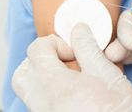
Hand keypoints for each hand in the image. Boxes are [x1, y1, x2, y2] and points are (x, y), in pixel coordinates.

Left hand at [12, 23, 131, 111]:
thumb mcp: (108, 75)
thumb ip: (89, 49)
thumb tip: (79, 29)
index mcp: (55, 84)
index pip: (36, 50)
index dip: (56, 43)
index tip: (75, 50)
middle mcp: (42, 102)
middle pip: (22, 72)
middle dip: (41, 60)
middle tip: (65, 61)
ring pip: (28, 90)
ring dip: (44, 77)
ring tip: (71, 78)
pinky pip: (39, 104)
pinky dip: (50, 93)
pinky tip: (74, 94)